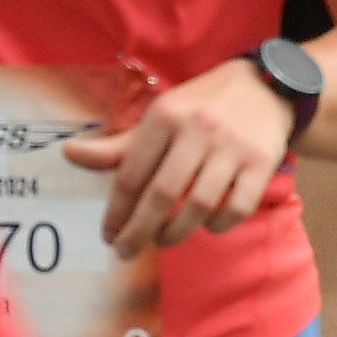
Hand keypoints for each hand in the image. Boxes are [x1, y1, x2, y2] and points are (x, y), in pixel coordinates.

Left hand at [64, 62, 294, 253]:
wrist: (267, 86)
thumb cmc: (202, 106)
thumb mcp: (160, 116)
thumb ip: (119, 145)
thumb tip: (69, 154)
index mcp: (166, 116)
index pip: (132, 175)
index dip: (117, 211)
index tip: (109, 235)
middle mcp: (200, 129)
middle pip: (163, 194)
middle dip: (140, 231)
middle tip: (127, 251)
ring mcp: (234, 146)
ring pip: (200, 204)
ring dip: (177, 231)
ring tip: (164, 239)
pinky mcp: (264, 161)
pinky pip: (238, 206)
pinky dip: (219, 225)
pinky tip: (207, 226)